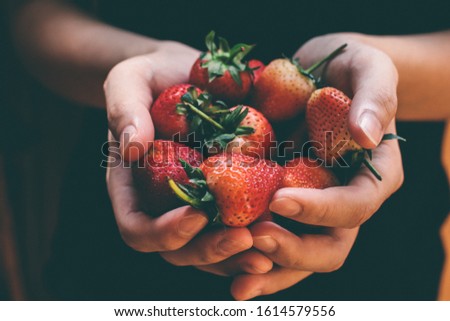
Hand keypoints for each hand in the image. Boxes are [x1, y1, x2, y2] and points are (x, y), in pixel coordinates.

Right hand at [104, 42, 268, 276]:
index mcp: (134, 188)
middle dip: (211, 250)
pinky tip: (286, 229)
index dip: (164, 232)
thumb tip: (133, 148)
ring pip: (213, 249)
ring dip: (239, 256)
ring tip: (270, 249)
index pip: (138, 229)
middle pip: (180, 250)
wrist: (188, 75)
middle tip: (244, 239)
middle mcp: (165, 206)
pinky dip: (259, 236)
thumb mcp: (130, 80)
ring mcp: (197, 205)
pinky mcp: (227, 196)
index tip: (196, 214)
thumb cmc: (153, 78)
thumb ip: (125, 109)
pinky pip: (239, 226)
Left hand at [229, 34, 403, 299]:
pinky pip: (273, 237)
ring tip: (235, 275)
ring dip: (268, 268)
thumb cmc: (349, 69)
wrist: (319, 74)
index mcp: (374, 176)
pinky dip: (250, 254)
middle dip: (293, 250)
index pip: (355, 206)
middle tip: (253, 239)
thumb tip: (367, 136)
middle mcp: (344, 200)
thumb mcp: (369, 68)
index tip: (279, 198)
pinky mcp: (284, 202)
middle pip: (330, 246)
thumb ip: (375, 97)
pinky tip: (222, 260)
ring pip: (299, 255)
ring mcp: (313, 206)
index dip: (320, 209)